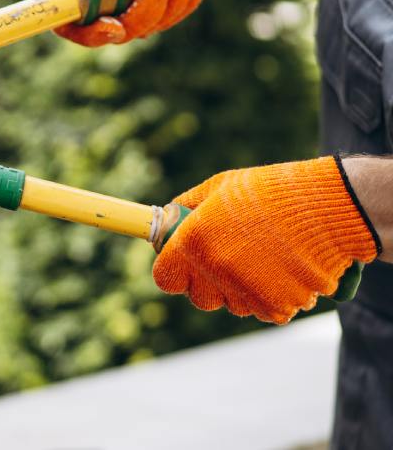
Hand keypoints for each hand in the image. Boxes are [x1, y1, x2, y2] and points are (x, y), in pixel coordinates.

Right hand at [52, 0, 212, 46]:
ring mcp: (127, 12)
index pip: (72, 26)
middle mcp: (98, 8)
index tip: (115, 26)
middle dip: (146, 10)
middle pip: (120, 31)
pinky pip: (171, 16)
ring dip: (173, 1)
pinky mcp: (153, 10)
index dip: (92, 34)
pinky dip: (187, 0)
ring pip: (150, 25)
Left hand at [153, 156, 379, 323]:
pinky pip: (265, 310)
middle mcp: (216, 270)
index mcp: (194, 241)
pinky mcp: (277, 307)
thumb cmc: (272, 191)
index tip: (187, 263)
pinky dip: (274, 296)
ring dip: (245, 288)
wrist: (330, 207)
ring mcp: (246, 292)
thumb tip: (170, 218)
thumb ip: (189, 207)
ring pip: (234, 305)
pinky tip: (286, 269)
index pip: (166, 278)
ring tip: (267, 257)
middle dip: (211, 284)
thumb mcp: (221, 187)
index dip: (176, 271)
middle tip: (233, 260)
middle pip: (200, 298)